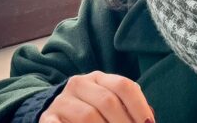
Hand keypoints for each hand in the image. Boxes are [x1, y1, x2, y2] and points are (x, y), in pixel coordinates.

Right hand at [39, 71, 154, 122]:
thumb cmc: (91, 112)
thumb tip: (148, 122)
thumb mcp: (108, 104)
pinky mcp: (48, 118)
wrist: (55, 115)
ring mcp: (62, 101)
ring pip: (88, 115)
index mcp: (98, 78)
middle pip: (108, 101)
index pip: (124, 86)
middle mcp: (79, 84)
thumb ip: (126, 109)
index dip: (140, 107)